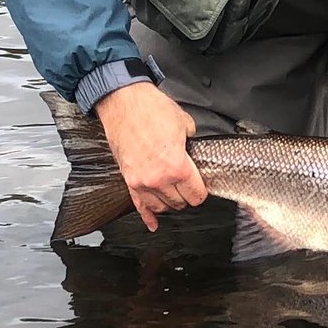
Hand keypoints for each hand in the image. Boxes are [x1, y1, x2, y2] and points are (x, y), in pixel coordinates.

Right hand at [95, 81, 207, 231]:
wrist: (124, 102)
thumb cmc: (151, 109)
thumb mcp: (184, 123)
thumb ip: (192, 143)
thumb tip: (193, 151)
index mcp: (176, 166)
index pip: (196, 194)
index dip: (203, 191)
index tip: (204, 187)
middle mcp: (158, 179)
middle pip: (179, 203)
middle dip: (188, 196)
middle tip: (191, 187)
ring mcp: (140, 181)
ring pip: (161, 207)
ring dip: (171, 204)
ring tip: (177, 196)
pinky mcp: (128, 180)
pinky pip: (139, 205)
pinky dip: (147, 216)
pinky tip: (153, 224)